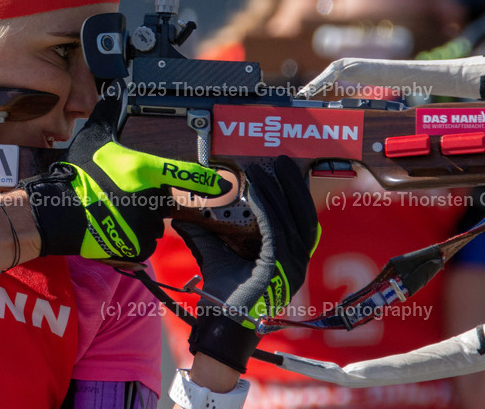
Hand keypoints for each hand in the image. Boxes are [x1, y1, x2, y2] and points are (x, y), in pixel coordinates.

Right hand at [22, 98, 224, 260]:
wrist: (58, 214)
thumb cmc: (76, 175)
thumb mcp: (92, 138)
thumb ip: (107, 113)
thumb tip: (114, 87)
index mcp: (144, 170)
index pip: (184, 174)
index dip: (206, 179)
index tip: (220, 184)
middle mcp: (150, 198)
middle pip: (162, 197)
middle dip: (148, 196)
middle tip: (122, 193)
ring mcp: (145, 224)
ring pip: (153, 220)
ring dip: (141, 216)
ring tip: (114, 210)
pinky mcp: (138, 245)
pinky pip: (144, 241)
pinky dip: (133, 236)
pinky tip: (114, 226)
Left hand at [173, 156, 319, 372]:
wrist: (224, 324)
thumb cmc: (226, 296)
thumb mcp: (216, 257)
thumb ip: (205, 235)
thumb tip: (183, 215)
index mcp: (290, 259)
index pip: (300, 219)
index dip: (294, 193)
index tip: (284, 171)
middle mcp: (297, 261)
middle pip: (301, 214)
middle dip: (292, 184)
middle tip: (282, 161)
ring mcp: (291, 265)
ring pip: (288, 217)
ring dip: (276, 190)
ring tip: (264, 169)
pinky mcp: (278, 266)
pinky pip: (274, 229)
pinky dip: (265, 206)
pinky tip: (254, 190)